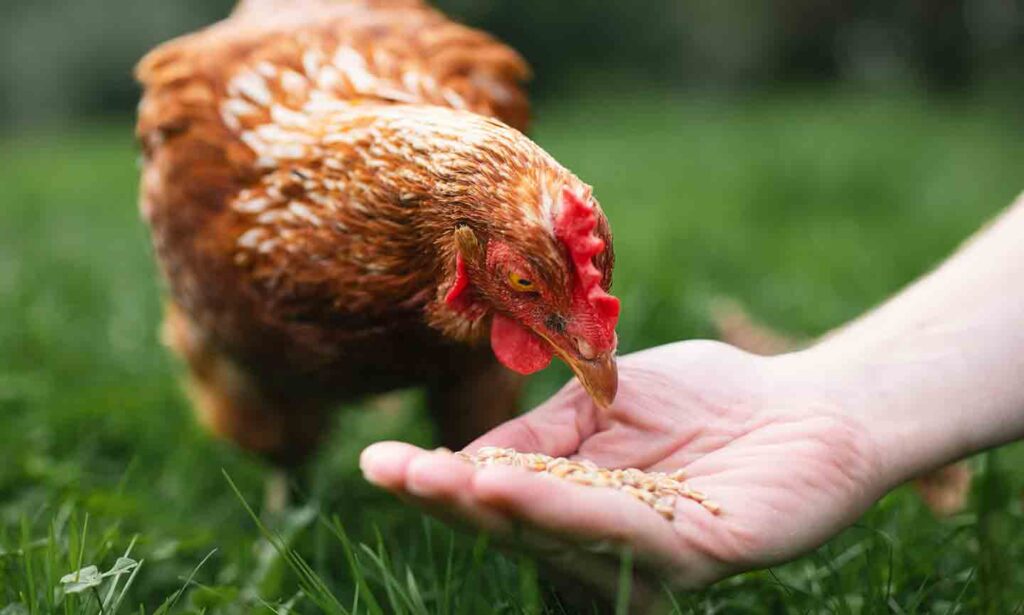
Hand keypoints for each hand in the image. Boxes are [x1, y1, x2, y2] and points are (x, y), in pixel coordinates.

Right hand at [360, 341, 886, 593]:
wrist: (810, 401)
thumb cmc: (706, 401)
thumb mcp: (602, 402)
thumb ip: (539, 432)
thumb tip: (460, 459)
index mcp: (581, 506)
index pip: (500, 499)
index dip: (440, 486)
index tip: (378, 464)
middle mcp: (608, 545)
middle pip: (519, 528)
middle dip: (453, 501)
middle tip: (394, 475)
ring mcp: (652, 557)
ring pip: (561, 537)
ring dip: (497, 509)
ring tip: (441, 482)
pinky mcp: (700, 555)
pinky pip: (623, 538)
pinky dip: (561, 513)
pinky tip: (510, 488)